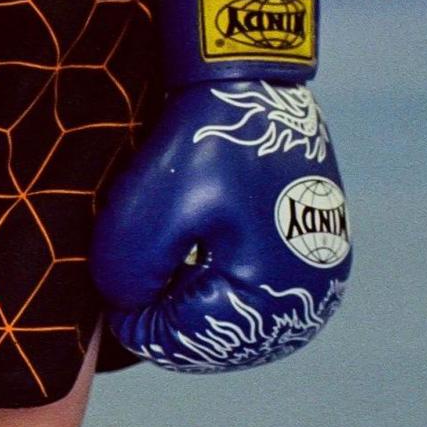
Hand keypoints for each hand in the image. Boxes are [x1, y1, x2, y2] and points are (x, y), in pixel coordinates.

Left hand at [90, 0, 351, 370]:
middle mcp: (309, 300)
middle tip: (129, 284)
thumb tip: (130, 313)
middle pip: (213, 344)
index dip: (135, 325)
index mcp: (272, 294)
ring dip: (189, 307)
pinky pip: (254, 299)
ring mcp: (317, 281)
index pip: (185, 345)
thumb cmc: (198, 144)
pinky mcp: (311, 260)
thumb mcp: (145, 214)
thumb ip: (128, 280)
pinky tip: (190, 259)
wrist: (247, 81)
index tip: (109, 295)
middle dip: (164, 318)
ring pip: (232, 324)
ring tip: (159, 265)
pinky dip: (214, 289)